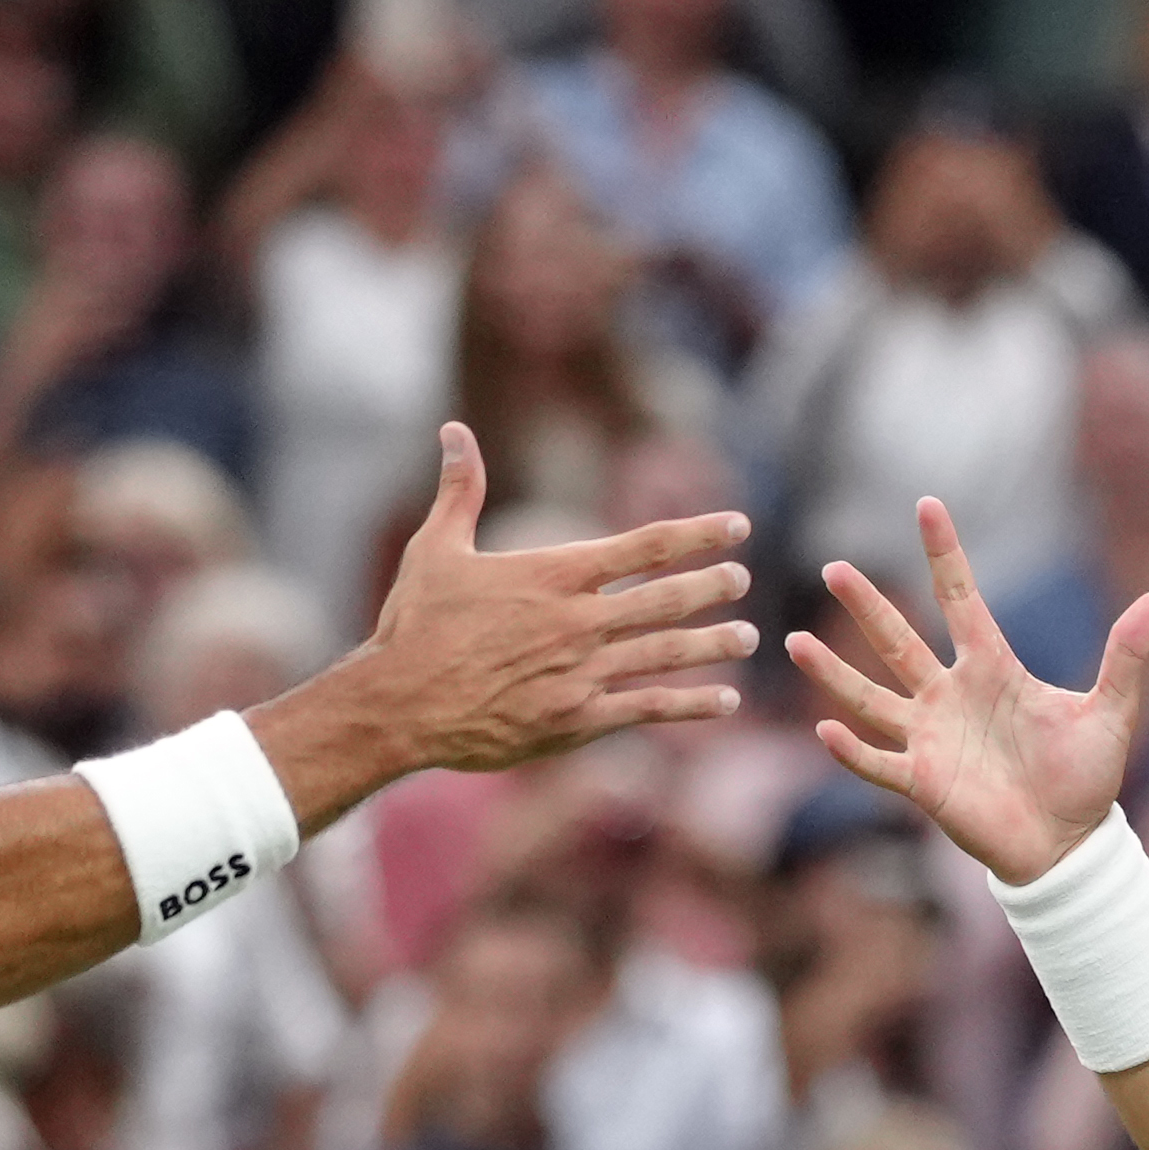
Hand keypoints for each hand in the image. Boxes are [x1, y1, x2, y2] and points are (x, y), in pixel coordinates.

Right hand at [311, 428, 755, 786]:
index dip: (697, 534)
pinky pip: (648, 708)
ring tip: (749, 637)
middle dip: (711, 587)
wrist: (399, 703)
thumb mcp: (436, 549)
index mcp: (554, 574)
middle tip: (742, 579)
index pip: (645, 546)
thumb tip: (454, 430)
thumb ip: (460, 490)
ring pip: (666, 654)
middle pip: (666, 598)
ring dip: (712, 644)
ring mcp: (582, 673)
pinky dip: (691, 704)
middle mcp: (579, 621)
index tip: (736, 527)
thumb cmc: (414, 625)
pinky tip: (725, 701)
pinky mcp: (577, 719)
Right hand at [793, 500, 1148, 890]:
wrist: (1069, 845)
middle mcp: (951, 696)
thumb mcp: (1112, 711)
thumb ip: (1127, 656)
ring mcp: (931, 738)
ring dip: (835, 672)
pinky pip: (879, 763)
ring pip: (872, 697)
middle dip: (867, 606)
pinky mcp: (923, 783)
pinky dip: (852, 750)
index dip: (944, 553)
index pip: (961, 599)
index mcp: (992, 668)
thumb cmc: (1086, 778)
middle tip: (833, 566)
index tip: (927, 505)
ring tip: (794, 640)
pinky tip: (824, 728)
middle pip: (899, 641)